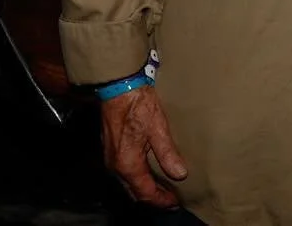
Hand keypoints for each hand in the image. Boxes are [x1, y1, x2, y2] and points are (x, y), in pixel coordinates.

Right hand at [100, 84, 188, 206]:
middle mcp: (116, 166)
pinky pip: (123, 173)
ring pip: (128, 183)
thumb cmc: (138, 105)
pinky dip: (136, 178)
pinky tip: (147, 172)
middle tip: (170, 200)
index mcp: (128, 165)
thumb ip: (168, 153)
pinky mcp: (110, 149)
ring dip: (144, 189)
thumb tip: (180, 174)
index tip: (175, 203)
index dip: (161, 201)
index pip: (145, 193)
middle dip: (152, 198)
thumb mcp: (158, 128)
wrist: (118, 87)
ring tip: (162, 188)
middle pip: (134, 192)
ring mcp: (110, 158)